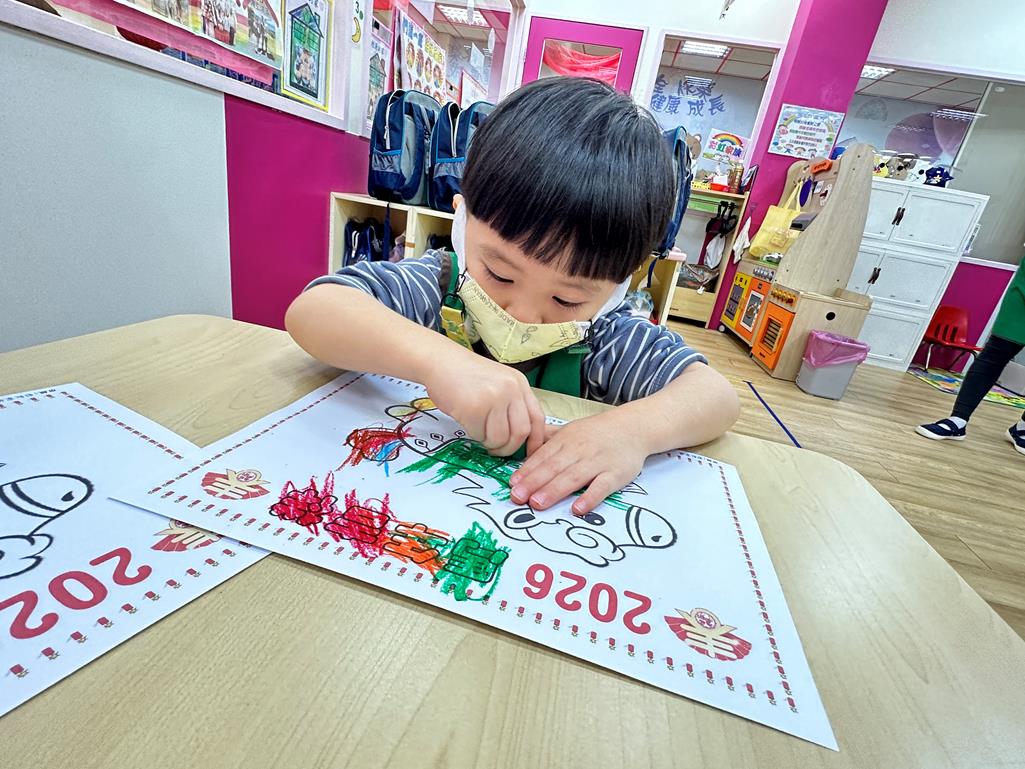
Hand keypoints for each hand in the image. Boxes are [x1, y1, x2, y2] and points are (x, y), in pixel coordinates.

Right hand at [423, 346, 545, 456]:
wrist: (439, 360)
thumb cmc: (465, 376)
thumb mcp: (498, 383)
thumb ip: (511, 404)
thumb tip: (519, 438)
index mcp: (519, 383)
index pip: (537, 418)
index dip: (535, 440)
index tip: (528, 453)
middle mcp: (511, 389)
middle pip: (521, 432)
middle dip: (509, 448)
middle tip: (496, 449)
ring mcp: (494, 397)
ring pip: (500, 438)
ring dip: (488, 443)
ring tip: (478, 432)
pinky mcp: (475, 407)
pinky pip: (479, 435)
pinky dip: (473, 435)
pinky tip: (467, 423)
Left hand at [508, 411, 648, 514]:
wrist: (634, 427)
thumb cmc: (598, 432)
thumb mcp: (572, 429)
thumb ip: (548, 438)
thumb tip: (523, 447)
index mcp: (567, 439)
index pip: (543, 456)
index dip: (527, 470)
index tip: (512, 484)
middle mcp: (580, 450)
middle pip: (554, 467)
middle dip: (534, 482)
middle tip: (517, 497)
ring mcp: (598, 462)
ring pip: (573, 477)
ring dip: (554, 491)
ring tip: (537, 504)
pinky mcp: (616, 474)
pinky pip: (602, 487)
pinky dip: (590, 498)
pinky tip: (578, 509)